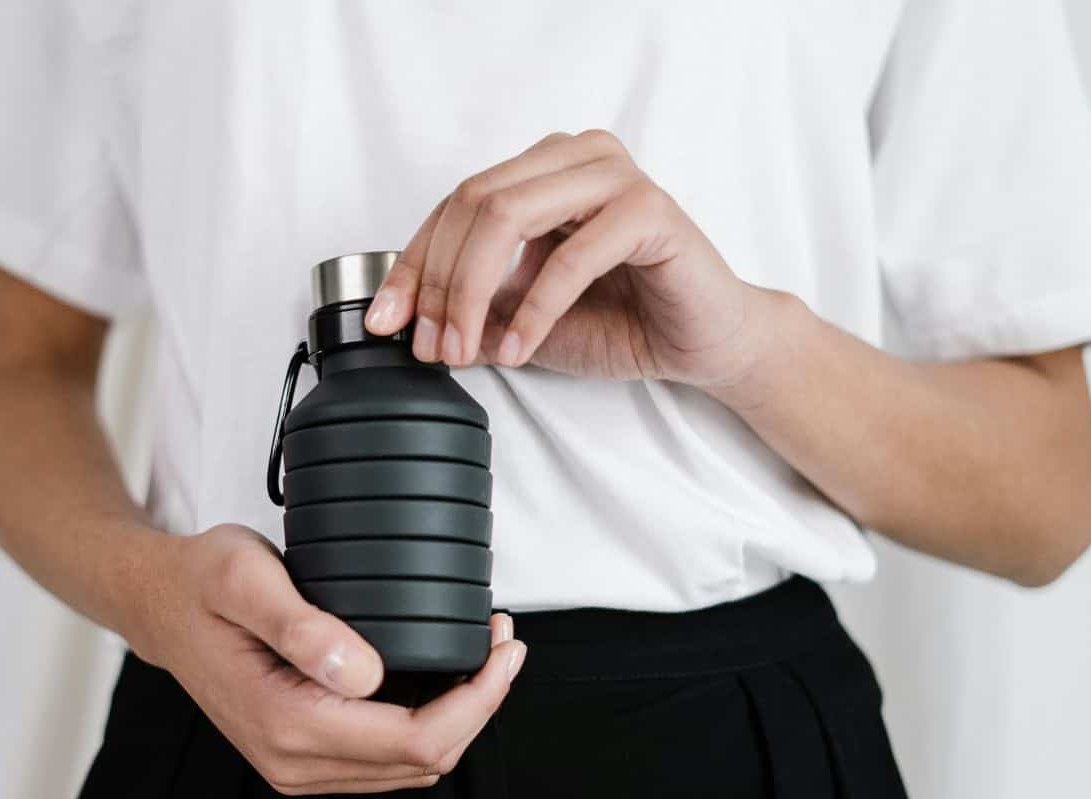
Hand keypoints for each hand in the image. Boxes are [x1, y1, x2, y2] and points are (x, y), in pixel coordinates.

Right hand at [126, 523, 526, 795]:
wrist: (157, 603)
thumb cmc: (199, 582)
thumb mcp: (243, 578)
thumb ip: (301, 625)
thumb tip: (364, 673)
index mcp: (286, 722)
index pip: (415, 740)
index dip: (476, 700)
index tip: (502, 646)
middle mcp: (293, 758)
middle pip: (423, 761)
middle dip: (479, 705)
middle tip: (504, 640)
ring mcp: (297, 763)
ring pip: (410, 766)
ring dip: (459, 715)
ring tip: (483, 652)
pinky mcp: (302, 752)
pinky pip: (386, 757)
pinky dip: (428, 720)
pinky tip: (441, 675)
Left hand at [364, 129, 781, 387]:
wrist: (704, 345)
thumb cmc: (623, 321)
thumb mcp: (522, 321)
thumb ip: (472, 309)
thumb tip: (406, 321)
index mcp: (542, 169)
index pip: (454, 204)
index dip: (413, 264)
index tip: (386, 322)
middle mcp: (575, 157)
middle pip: (471, 204)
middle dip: (439, 284)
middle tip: (432, 347)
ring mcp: (614, 176)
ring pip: (506, 216)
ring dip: (472, 292)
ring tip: (466, 349)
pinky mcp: (649, 210)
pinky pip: (570, 257)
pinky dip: (533, 310)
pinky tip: (519, 347)